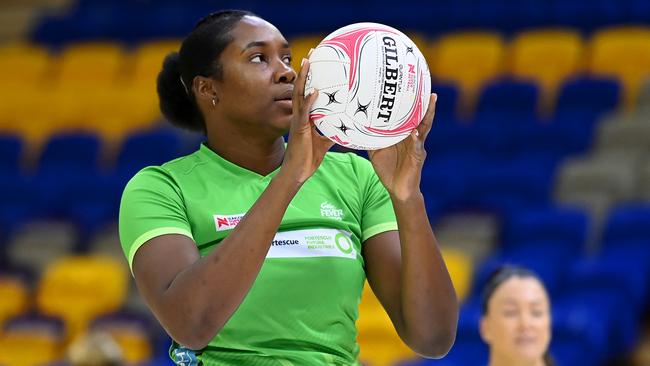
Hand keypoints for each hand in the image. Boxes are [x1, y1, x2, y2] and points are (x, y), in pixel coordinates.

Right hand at [279, 59, 334, 184]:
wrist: (297, 173)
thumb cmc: (308, 158)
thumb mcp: (324, 142)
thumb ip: (332, 132)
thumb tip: (347, 127)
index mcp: (304, 117)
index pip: (306, 92)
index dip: (309, 77)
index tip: (315, 61)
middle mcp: (299, 116)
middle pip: (301, 88)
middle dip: (305, 70)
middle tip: (311, 53)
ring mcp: (298, 121)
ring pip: (299, 95)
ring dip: (303, 79)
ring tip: (308, 63)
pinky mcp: (299, 129)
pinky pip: (304, 113)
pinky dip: (309, 101)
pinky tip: (315, 91)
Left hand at [368, 93, 436, 200]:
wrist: (396, 190)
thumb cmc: (388, 169)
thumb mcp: (376, 150)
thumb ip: (370, 138)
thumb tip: (354, 126)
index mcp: (405, 134)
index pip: (410, 116)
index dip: (413, 103)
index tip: (414, 88)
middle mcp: (414, 138)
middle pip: (422, 118)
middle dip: (426, 104)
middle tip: (429, 89)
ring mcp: (417, 147)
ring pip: (425, 128)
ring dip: (428, 115)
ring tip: (431, 101)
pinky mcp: (417, 158)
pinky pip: (418, 146)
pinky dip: (417, 139)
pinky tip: (416, 132)